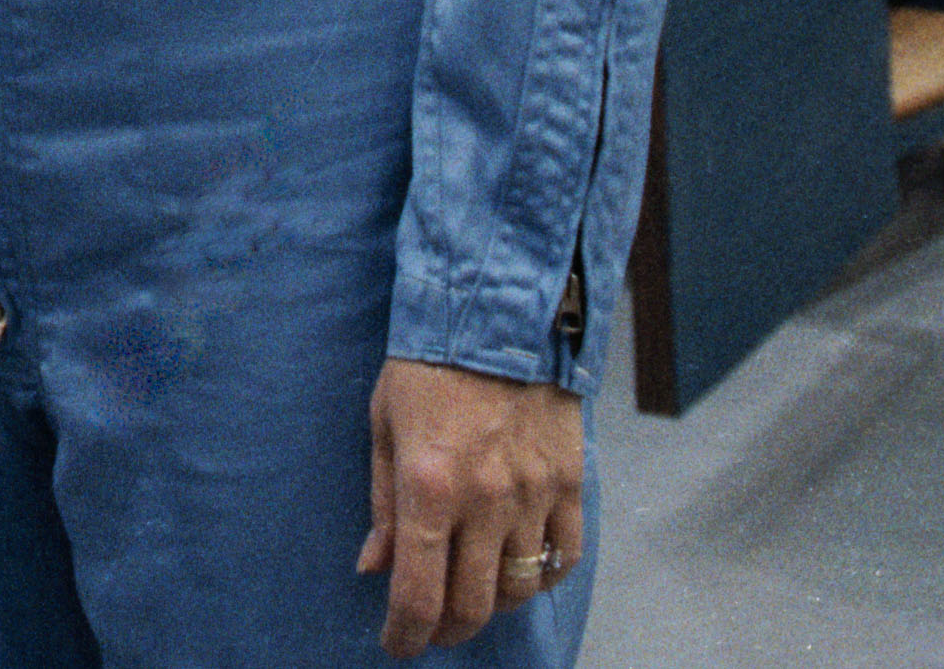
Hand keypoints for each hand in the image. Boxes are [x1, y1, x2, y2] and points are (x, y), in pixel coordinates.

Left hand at [358, 358, 583, 655]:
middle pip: (472, 606)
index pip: (417, 593)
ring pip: (517, 590)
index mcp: (428, 484)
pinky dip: (540, 578)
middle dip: (445, 630)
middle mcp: (484, 500)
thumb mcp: (385, 423)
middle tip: (431, 628)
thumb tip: (374, 569)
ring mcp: (533, 494)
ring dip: (491, 605)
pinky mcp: (570, 483)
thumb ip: (382, 503)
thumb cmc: (429, 362)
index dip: (405, 634)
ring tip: (471, 595)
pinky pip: (562, 558)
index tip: (397, 645)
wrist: (499, 309)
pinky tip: (519, 570)